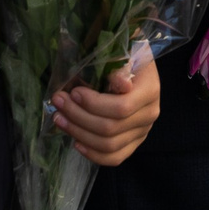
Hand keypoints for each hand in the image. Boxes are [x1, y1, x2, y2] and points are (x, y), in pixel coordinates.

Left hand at [53, 45, 161, 165]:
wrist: (139, 67)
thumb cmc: (128, 56)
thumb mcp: (125, 52)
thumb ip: (120, 65)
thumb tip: (119, 83)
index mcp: (150, 91)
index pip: (121, 108)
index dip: (93, 104)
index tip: (73, 92)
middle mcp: (149, 115)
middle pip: (110, 128)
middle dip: (78, 117)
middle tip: (58, 102)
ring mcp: (142, 132)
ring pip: (108, 145)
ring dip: (79, 134)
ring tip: (59, 119)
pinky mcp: (134, 143)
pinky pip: (114, 158)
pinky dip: (93, 154)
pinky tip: (76, 142)